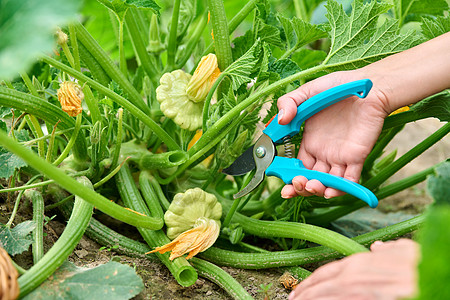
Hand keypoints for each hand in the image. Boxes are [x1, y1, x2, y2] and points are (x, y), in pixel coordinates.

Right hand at [277, 70, 389, 198]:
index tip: (282, 181)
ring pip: (328, 182)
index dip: (289, 176)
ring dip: (318, 190)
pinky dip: (340, 189)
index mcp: (310, 142)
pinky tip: (329, 191)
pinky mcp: (357, 156)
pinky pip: (349, 179)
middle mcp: (324, 152)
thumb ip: (288, 103)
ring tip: (312, 186)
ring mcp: (341, 156)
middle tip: (297, 184)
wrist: (366, 86)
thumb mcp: (307, 92)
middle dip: (301, 187)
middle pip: (310, 178)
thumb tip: (280, 120)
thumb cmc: (337, 87)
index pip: (297, 166)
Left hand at [289, 239, 419, 299]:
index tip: (301, 288)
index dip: (311, 281)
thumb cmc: (417, 267)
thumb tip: (379, 248)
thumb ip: (387, 250)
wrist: (427, 279)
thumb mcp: (402, 251)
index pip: (325, 271)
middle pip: (319, 286)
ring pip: (324, 298)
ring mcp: (353, 293)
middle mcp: (350, 277)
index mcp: (358, 263)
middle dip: (304, 293)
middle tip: (293, 299)